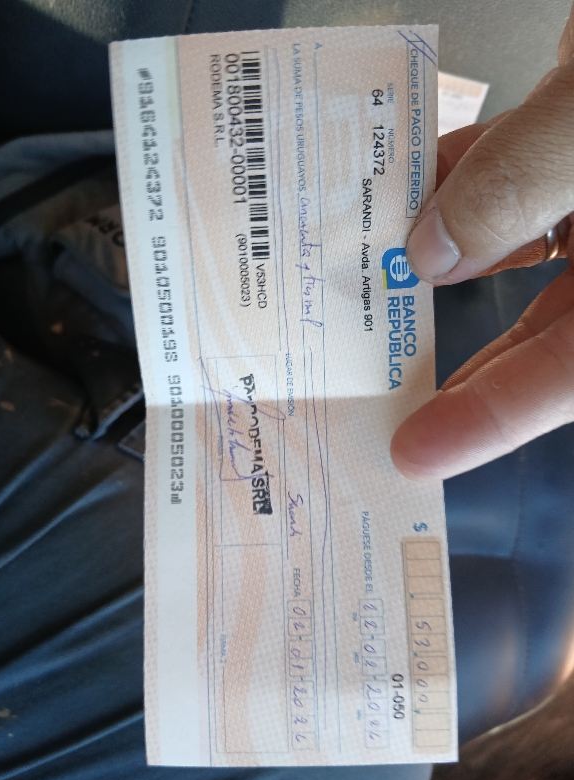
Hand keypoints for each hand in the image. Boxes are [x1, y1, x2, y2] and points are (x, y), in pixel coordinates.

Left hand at [391, 5, 573, 480]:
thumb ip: (519, 183)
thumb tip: (432, 253)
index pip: (568, 374)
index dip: (489, 421)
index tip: (414, 454)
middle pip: (546, 331)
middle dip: (461, 358)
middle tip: (384, 391)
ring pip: (526, 248)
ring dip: (446, 256)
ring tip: (374, 283)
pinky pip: (526, 176)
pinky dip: (470, 177)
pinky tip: (415, 180)